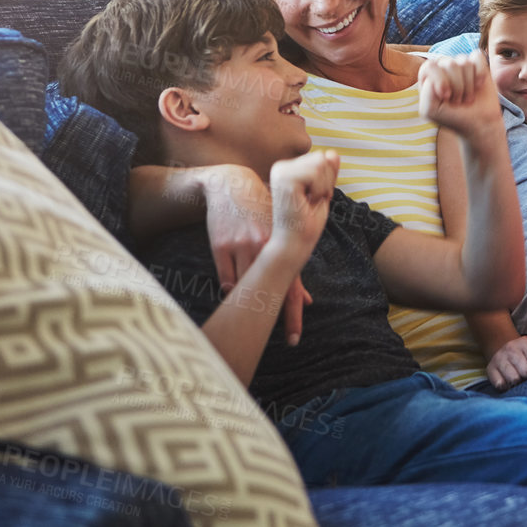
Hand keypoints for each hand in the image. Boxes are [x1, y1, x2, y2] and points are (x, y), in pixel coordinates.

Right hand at [199, 164, 308, 342]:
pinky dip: (231, 287)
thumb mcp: (281, 231)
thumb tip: (306, 299)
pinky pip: (226, 277)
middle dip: (277, 317)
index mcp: (282, 244)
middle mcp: (264, 247)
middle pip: (270, 290)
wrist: (233, 185)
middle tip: (290, 341)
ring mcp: (241, 246)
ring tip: (251, 320)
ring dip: (249, 302)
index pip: (291, 284)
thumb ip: (293, 265)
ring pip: (245, 286)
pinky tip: (235, 294)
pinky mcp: (221, 245)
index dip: (293, 312)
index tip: (294, 337)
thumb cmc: (262, 209)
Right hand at [266, 149, 336, 275]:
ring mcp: (280, 172)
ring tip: (308, 202)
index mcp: (287, 168)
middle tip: (311, 202)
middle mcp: (280, 167)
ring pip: (320, 163)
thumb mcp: (323, 191)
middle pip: (322, 158)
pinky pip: (316, 172)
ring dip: (323, 187)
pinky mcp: (284, 179)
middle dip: (326, 182)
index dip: (326, 181)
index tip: (312, 198)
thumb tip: (332, 152)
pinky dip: (319, 189)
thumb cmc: (308, 222)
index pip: (322, 158)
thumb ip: (327, 171)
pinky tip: (306, 202)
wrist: (295, 244)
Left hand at [417, 53, 502, 140]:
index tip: (447, 97)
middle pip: (449, 64)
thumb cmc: (452, 117)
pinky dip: (480, 73)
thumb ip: (426, 92)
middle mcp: (443, 66)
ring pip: (465, 62)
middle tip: (458, 101)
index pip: (430, 66)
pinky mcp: (476, 64)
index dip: (440, 81)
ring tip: (467, 97)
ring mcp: (460, 64)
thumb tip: (439, 74)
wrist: (478, 124)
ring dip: (469, 85)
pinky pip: (477, 57)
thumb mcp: (431, 111)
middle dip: (457, 87)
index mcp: (428, 76)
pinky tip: (478, 85)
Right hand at [486, 335, 526, 391]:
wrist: (503, 350)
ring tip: (520, 380)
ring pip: (514, 380)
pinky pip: (501, 385)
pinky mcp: (490, 370)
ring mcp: (499, 359)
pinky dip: (507, 388)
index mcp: (525, 342)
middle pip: (526, 371)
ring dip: (519, 384)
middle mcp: (510, 348)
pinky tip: (509, 383)